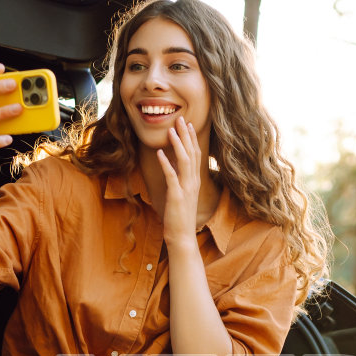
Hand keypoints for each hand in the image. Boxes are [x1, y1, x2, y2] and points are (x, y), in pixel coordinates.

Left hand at [155, 120, 203, 248]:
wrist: (182, 236)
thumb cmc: (179, 217)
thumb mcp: (180, 194)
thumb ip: (179, 178)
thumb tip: (172, 164)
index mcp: (194, 180)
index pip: (195, 155)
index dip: (191, 139)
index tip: (187, 125)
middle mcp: (193, 182)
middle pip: (192, 153)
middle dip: (186, 135)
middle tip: (180, 119)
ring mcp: (186, 188)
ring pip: (184, 161)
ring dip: (178, 144)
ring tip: (171, 130)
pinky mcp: (177, 195)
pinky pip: (171, 175)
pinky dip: (166, 163)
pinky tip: (160, 152)